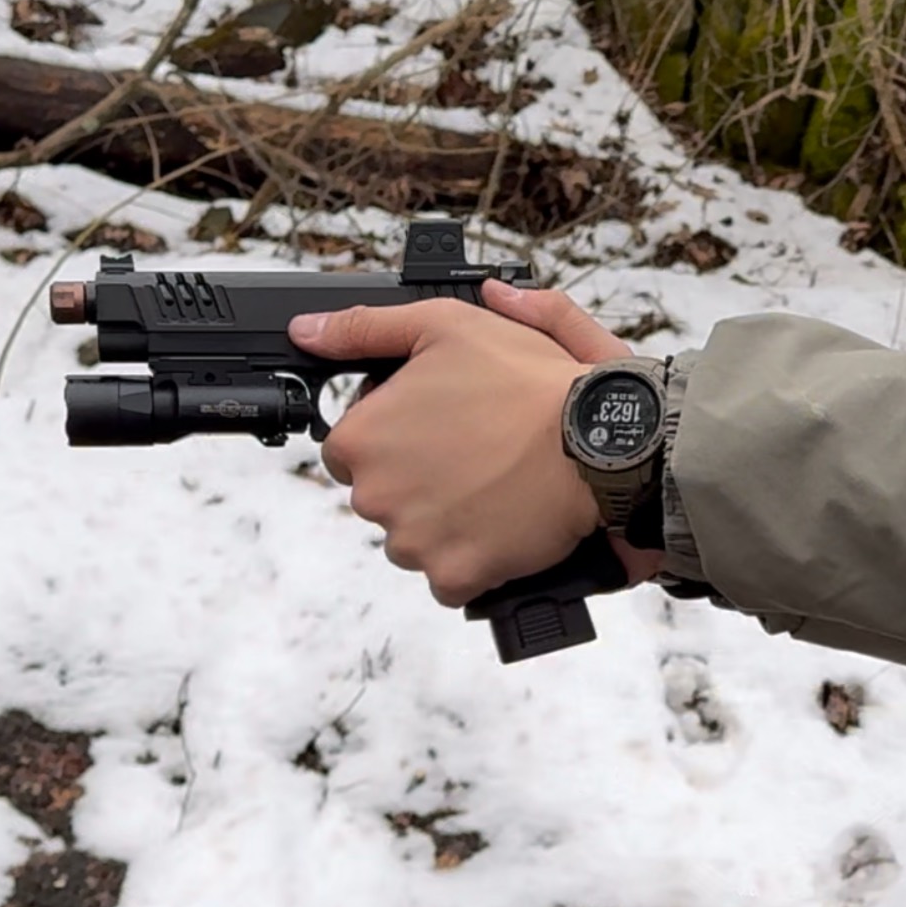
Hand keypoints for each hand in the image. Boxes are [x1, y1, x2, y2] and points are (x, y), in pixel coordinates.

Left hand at [298, 281, 659, 605]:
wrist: (598, 440)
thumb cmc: (527, 381)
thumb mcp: (444, 325)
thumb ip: (366, 329)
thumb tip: (306, 331)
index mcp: (362, 439)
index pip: (349, 453)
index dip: (393, 441)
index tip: (434, 434)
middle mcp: (376, 495)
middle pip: (382, 499)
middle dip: (418, 484)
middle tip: (474, 458)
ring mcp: (414, 541)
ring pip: (413, 541)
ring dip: (444, 524)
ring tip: (493, 491)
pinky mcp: (456, 575)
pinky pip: (449, 581)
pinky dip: (473, 561)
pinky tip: (502, 527)